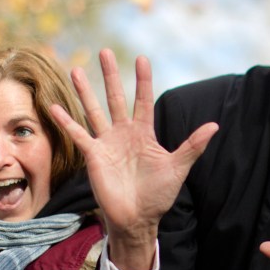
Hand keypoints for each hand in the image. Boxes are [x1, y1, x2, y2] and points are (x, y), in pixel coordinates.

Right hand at [50, 49, 217, 269]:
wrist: (138, 218)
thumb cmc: (159, 195)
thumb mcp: (178, 167)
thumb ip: (193, 145)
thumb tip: (215, 125)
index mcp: (145, 133)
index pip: (143, 100)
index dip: (143, 80)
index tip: (141, 58)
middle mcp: (124, 133)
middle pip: (115, 98)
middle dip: (110, 75)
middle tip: (104, 51)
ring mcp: (107, 143)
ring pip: (94, 111)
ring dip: (85, 91)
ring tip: (76, 70)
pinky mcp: (93, 156)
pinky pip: (78, 135)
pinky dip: (66, 121)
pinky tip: (54, 106)